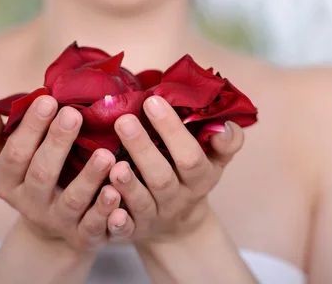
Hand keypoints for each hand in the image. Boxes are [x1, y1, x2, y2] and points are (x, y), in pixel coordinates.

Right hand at [0, 95, 121, 251]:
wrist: (53, 227)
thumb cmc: (33, 173)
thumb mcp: (9, 157)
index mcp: (8, 181)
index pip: (15, 153)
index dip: (30, 128)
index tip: (48, 100)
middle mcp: (29, 204)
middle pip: (42, 174)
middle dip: (57, 143)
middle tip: (73, 114)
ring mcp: (57, 222)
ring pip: (72, 201)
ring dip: (89, 178)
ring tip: (106, 154)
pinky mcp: (83, 237)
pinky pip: (95, 226)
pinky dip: (106, 211)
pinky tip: (117, 192)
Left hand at [105, 96, 243, 243]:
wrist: (178, 226)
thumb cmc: (192, 177)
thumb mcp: (215, 160)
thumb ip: (226, 141)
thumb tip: (224, 125)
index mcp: (199, 178)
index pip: (190, 155)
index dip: (172, 130)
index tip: (153, 101)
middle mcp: (176, 199)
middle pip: (161, 178)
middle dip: (143, 149)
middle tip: (124, 120)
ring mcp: (154, 216)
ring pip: (141, 202)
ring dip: (127, 183)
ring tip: (109, 158)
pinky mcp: (133, 231)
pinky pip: (124, 229)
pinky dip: (115, 219)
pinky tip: (104, 200)